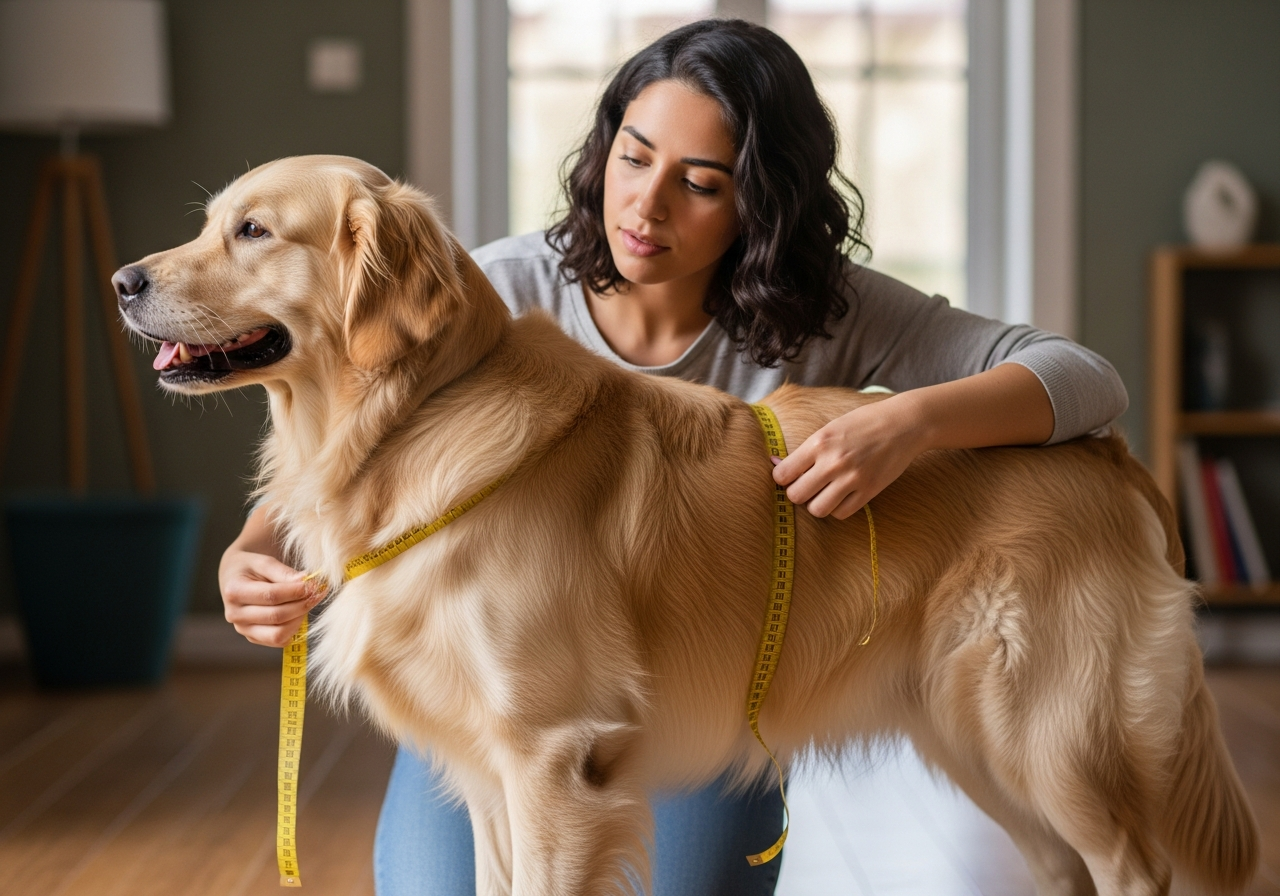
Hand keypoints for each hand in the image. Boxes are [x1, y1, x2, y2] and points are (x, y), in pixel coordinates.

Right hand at [219, 505, 322, 646]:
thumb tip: (306, 581)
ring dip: (300, 619)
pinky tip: (299, 613)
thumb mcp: (263, 561)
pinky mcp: (253, 638)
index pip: (271, 595)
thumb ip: (284, 572)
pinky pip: (279, 641)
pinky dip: (294, 629)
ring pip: (278, 634)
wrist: (235, 577)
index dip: (296, 591)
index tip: (314, 584)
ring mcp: (243, 629)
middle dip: (302, 605)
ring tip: (308, 602)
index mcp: (234, 591)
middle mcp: (234, 614)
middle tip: (318, 593)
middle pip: (276, 616)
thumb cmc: (251, 567)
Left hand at [772, 397, 925, 519]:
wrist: (903, 424)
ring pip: (817, 510)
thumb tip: (774, 464)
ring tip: (824, 492)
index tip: (789, 476)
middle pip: (796, 495)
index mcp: (819, 442)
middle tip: (807, 485)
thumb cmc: (863, 423)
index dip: (782, 478)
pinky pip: (841, 513)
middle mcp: (833, 462)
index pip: (783, 474)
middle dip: (798, 492)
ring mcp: (852, 479)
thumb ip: (805, 450)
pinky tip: (841, 495)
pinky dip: (837, 508)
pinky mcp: (869, 491)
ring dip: (817, 503)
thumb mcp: (830, 428)